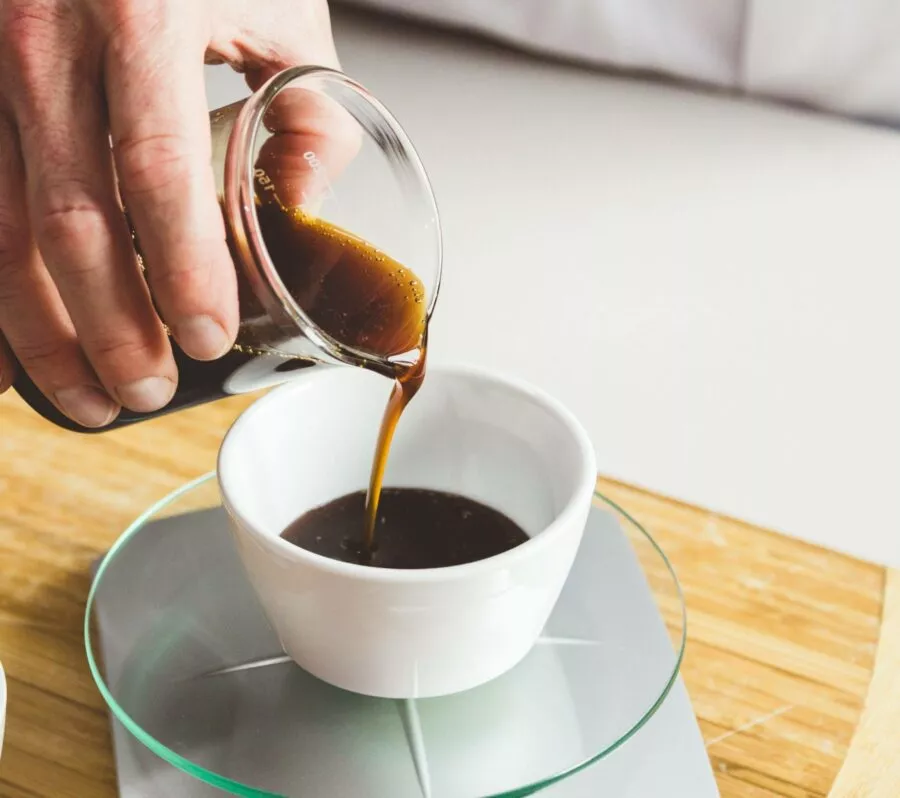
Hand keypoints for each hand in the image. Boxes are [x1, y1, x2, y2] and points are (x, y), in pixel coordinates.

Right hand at [0, 0, 339, 425]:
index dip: (181, 270)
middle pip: (67, 217)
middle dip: (110, 326)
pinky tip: (8, 351)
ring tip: (89, 396)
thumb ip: (308, 108)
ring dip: (39, 330)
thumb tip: (303, 201)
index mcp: (139, 10)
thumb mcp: (280, 4)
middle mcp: (39, 30)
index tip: (208, 337)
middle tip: (149, 391)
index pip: (157, 170)